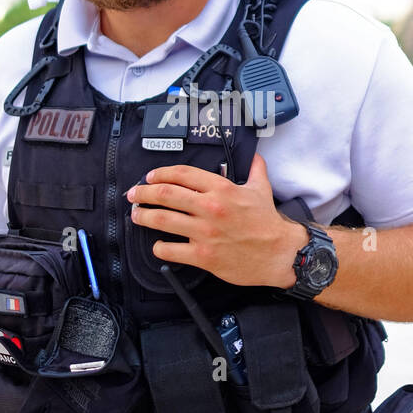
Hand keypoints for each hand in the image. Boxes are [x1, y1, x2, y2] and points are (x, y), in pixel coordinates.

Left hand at [126, 151, 303, 287]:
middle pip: (165, 194)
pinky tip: (158, 245)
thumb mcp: (261, 189)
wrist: (279, 253)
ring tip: (136, 215)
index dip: (160, 173)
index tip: (150, 177)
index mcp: (221, 189)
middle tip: (134, 195)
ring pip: (162, 220)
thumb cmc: (268, 222)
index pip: (182, 174)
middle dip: (143, 193)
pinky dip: (160, 247)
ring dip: (143, 216)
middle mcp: (210, 208)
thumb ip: (255, 170)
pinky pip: (171, 250)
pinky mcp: (203, 256)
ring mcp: (204, 232)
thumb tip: (256, 156)